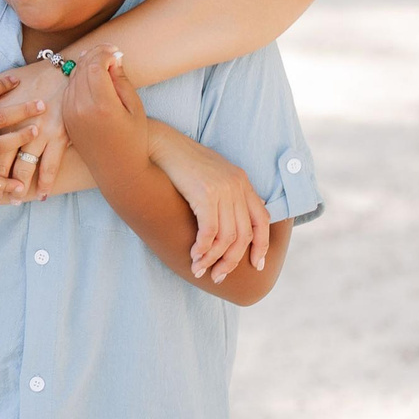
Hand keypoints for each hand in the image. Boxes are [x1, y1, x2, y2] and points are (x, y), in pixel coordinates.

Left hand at [0, 56, 76, 196]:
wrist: (67, 70)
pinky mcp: (59, 137)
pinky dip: (46, 182)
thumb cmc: (33, 76)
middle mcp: (15, 125)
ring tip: (13, 201)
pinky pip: (50, 165)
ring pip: (24, 166)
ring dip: (17, 188)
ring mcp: (38, 132)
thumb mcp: (2, 82)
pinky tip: (42, 195)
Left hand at [57, 44, 147, 154]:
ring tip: (103, 62)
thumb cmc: (133, 139)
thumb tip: (113, 58)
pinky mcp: (65, 119)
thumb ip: (121, 81)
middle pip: (81, 68)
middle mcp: (81, 109)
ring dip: (86, 65)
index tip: (117, 52)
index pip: (95, 66)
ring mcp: (69, 114)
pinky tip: (92, 77)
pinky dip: (79, 79)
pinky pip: (69, 90)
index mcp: (102, 106)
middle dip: (95, 55)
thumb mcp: (134, 108)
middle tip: (110, 52)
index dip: (105, 53)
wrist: (117, 170)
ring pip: (72, 77)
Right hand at [150, 125, 272, 282]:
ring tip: (199, 269)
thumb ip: (223, 194)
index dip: (261, 246)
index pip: (262, 220)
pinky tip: (194, 255)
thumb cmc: (178, 160)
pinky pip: (209, 230)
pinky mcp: (205, 193)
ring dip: (213, 258)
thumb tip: (224, 221)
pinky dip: (203, 247)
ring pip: (226, 236)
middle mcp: (237, 185)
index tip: (255, 265)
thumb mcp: (209, 174)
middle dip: (231, 260)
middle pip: (244, 234)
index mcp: (242, 181)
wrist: (157, 142)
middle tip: (219, 276)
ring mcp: (223, 189)